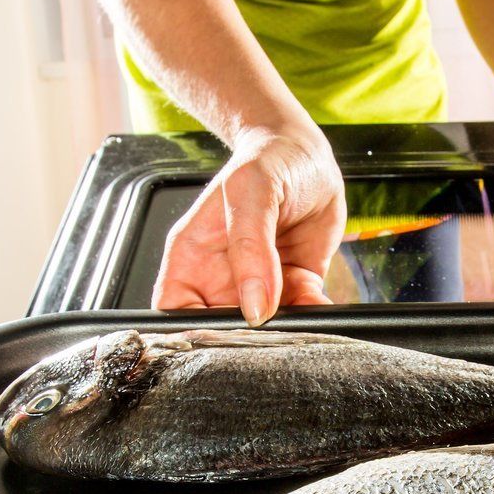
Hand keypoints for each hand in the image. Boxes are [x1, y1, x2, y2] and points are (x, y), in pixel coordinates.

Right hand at [152, 127, 346, 324]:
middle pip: (221, 329)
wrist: (308, 154)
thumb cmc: (268, 160)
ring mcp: (258, 285)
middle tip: (267, 331)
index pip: (175, 313)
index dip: (191, 335)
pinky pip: (301, 313)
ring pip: (265, 329)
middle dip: (244, 338)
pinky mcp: (292, 286)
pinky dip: (313, 314)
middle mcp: (221, 278)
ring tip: (298, 313)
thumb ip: (251, 248)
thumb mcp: (250, 192)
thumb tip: (255, 304)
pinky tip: (318, 300)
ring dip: (284, 329)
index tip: (220, 339)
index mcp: (192, 257)